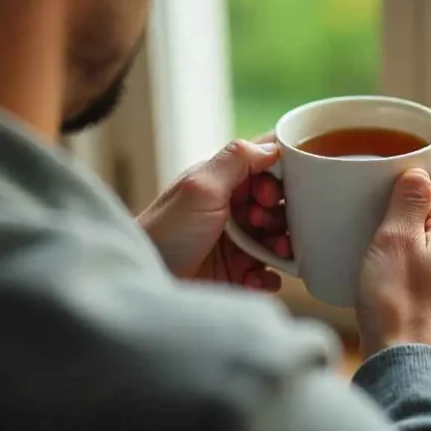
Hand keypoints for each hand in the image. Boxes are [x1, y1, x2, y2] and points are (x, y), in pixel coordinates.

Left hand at [137, 137, 290, 291]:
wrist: (148, 284)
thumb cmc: (165, 233)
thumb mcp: (200, 187)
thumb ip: (236, 159)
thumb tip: (272, 146)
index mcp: (222, 181)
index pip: (264, 164)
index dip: (279, 175)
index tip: (270, 193)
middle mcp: (230, 208)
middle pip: (278, 202)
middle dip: (281, 213)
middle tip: (262, 224)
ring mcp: (235, 241)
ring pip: (277, 237)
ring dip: (282, 244)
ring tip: (274, 252)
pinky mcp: (237, 272)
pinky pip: (268, 272)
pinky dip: (269, 276)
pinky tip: (255, 278)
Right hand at [356, 152, 430, 360]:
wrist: (411, 369)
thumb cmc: (398, 304)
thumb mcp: (395, 239)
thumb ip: (410, 199)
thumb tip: (420, 172)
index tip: (420, 154)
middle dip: (427, 199)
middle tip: (393, 193)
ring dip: (425, 234)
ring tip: (390, 236)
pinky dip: (425, 263)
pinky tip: (399, 275)